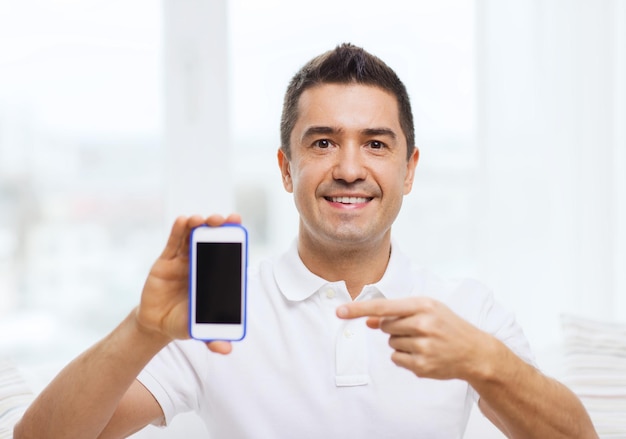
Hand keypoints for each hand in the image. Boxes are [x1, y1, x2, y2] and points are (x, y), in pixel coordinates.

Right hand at [135, 214, 239, 354]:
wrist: (156, 324)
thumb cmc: (183, 322)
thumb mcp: (198, 330)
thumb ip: (212, 337)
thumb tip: (226, 350)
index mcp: (214, 276)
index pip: (227, 253)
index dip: (233, 238)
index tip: (238, 225)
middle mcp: (201, 264)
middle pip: (211, 240)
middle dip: (218, 228)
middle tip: (223, 219)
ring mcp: (183, 260)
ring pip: (192, 238)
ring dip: (198, 226)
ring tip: (202, 219)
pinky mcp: (166, 261)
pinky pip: (173, 243)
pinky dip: (178, 231)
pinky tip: (183, 220)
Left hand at [337, 297, 493, 380]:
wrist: (475, 352)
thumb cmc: (448, 326)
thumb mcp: (427, 310)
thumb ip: (397, 313)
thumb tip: (368, 321)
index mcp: (424, 305)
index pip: (383, 306)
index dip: (359, 309)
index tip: (340, 311)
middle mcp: (423, 324)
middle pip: (385, 326)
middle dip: (394, 328)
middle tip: (417, 329)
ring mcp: (423, 346)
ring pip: (390, 343)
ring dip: (401, 343)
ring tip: (424, 342)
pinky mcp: (422, 366)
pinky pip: (396, 359)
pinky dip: (404, 357)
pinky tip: (423, 354)